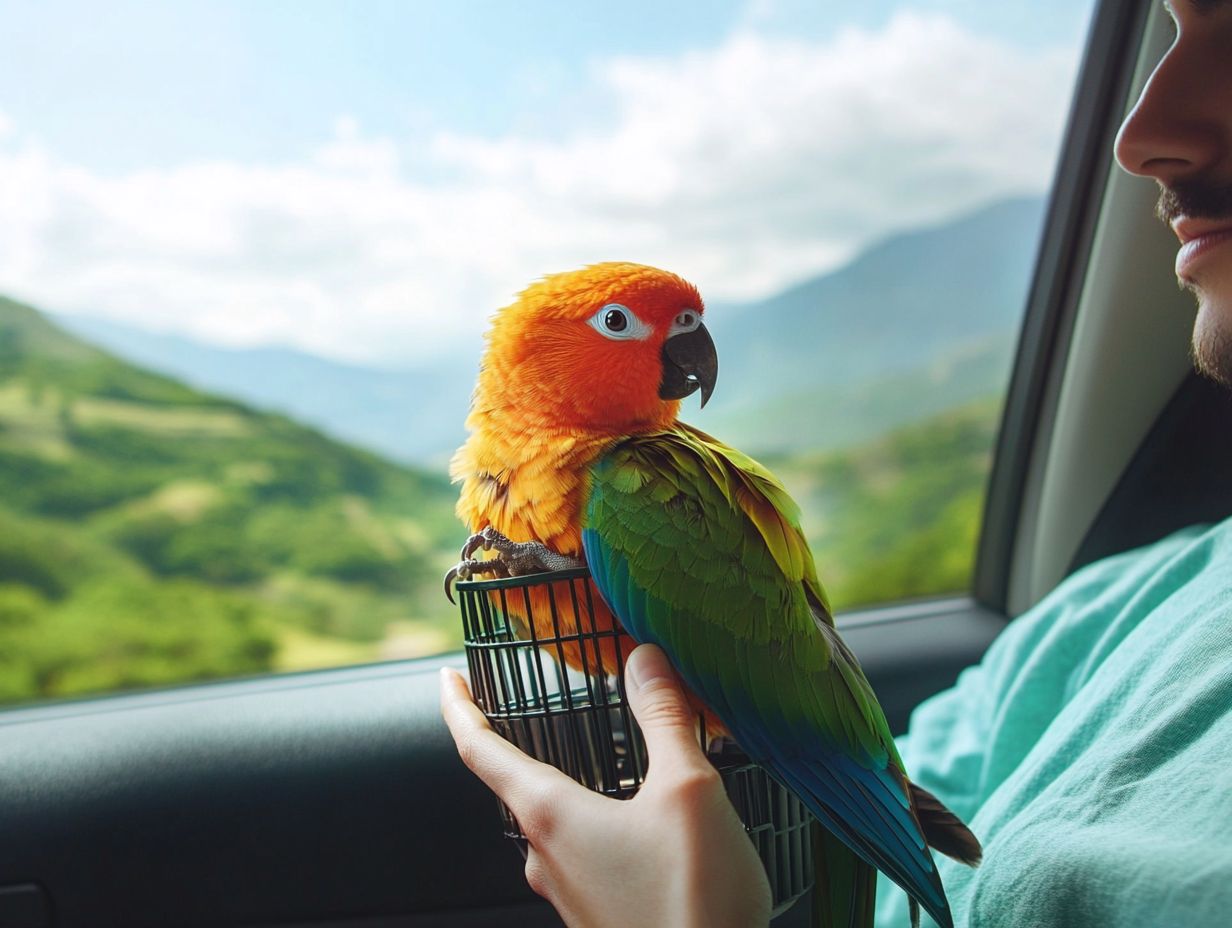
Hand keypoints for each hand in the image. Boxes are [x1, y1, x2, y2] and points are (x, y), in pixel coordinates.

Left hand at [440, 643, 771, 927]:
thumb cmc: (693, 900)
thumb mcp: (688, 790)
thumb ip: (664, 718)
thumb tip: (643, 658)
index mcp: (551, 816)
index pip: (480, 750)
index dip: (458, 709)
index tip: (444, 680)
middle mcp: (546, 857)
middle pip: (520, 787)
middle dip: (526, 746)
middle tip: (538, 712)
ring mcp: (569, 893)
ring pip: (559, 824)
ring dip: (574, 790)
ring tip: (611, 765)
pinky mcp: (597, 917)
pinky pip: (586, 856)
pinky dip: (600, 826)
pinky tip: (642, 827)